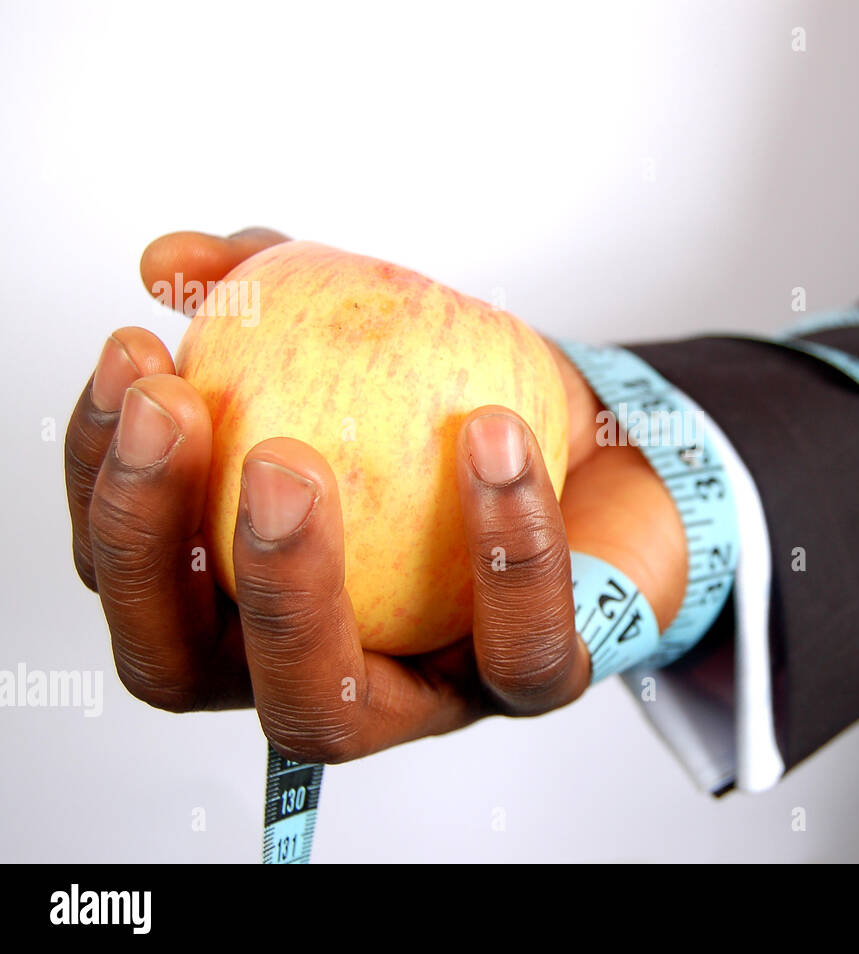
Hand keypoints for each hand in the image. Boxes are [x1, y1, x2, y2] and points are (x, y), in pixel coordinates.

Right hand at [65, 228, 687, 761]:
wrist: (618, 461)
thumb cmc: (473, 408)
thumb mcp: (367, 331)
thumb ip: (268, 296)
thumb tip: (172, 262)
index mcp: (247, 593)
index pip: (133, 567)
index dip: (105, 473)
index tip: (135, 352)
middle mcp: (311, 664)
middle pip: (176, 664)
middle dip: (150, 545)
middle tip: (179, 414)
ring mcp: (419, 695)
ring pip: (321, 711)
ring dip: (288, 586)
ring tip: (293, 455)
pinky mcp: (532, 686)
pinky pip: (517, 644)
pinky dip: (505, 542)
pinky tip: (492, 432)